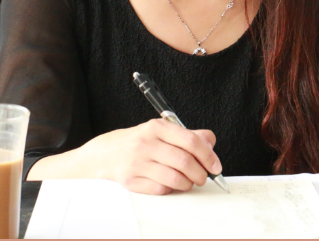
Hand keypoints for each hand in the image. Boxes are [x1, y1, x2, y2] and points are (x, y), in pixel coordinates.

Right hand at [28, 119, 221, 194]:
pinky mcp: (130, 180)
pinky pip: (161, 190)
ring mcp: (137, 162)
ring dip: (188, 184)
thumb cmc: (136, 142)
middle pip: (185, 162)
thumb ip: (187, 135)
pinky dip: (171, 190)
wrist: (101, 154)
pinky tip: (170, 185)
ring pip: (175, 179)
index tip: (216, 166)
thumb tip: (211, 141)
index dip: (208, 156)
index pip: (191, 141)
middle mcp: (146, 143)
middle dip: (200, 174)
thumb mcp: (160, 131)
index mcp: (156, 127)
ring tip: (188, 182)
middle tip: (203, 178)